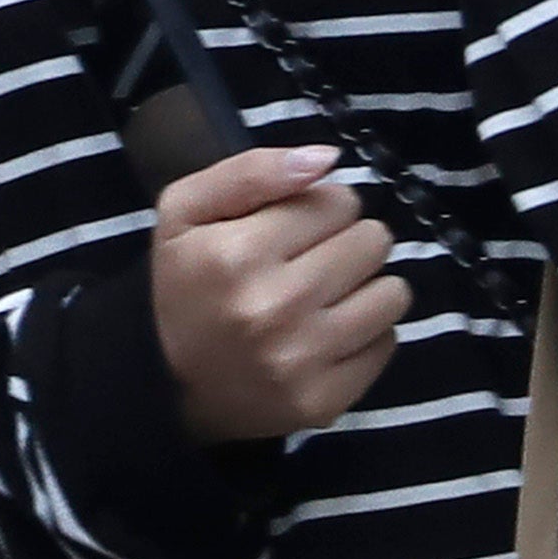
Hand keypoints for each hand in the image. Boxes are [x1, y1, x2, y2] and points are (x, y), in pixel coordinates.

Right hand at [149, 143, 402, 444]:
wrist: (165, 385)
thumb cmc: (183, 287)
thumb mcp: (186, 212)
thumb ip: (252, 171)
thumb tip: (328, 157)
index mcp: (237, 254)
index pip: (336, 201)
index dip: (320, 208)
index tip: (296, 230)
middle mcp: (274, 307)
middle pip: (372, 241)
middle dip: (348, 243)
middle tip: (314, 262)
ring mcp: (302, 360)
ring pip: (393, 292)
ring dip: (366, 287)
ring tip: (329, 297)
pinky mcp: (324, 401)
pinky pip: (388, 342)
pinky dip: (366, 334)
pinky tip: (329, 335)